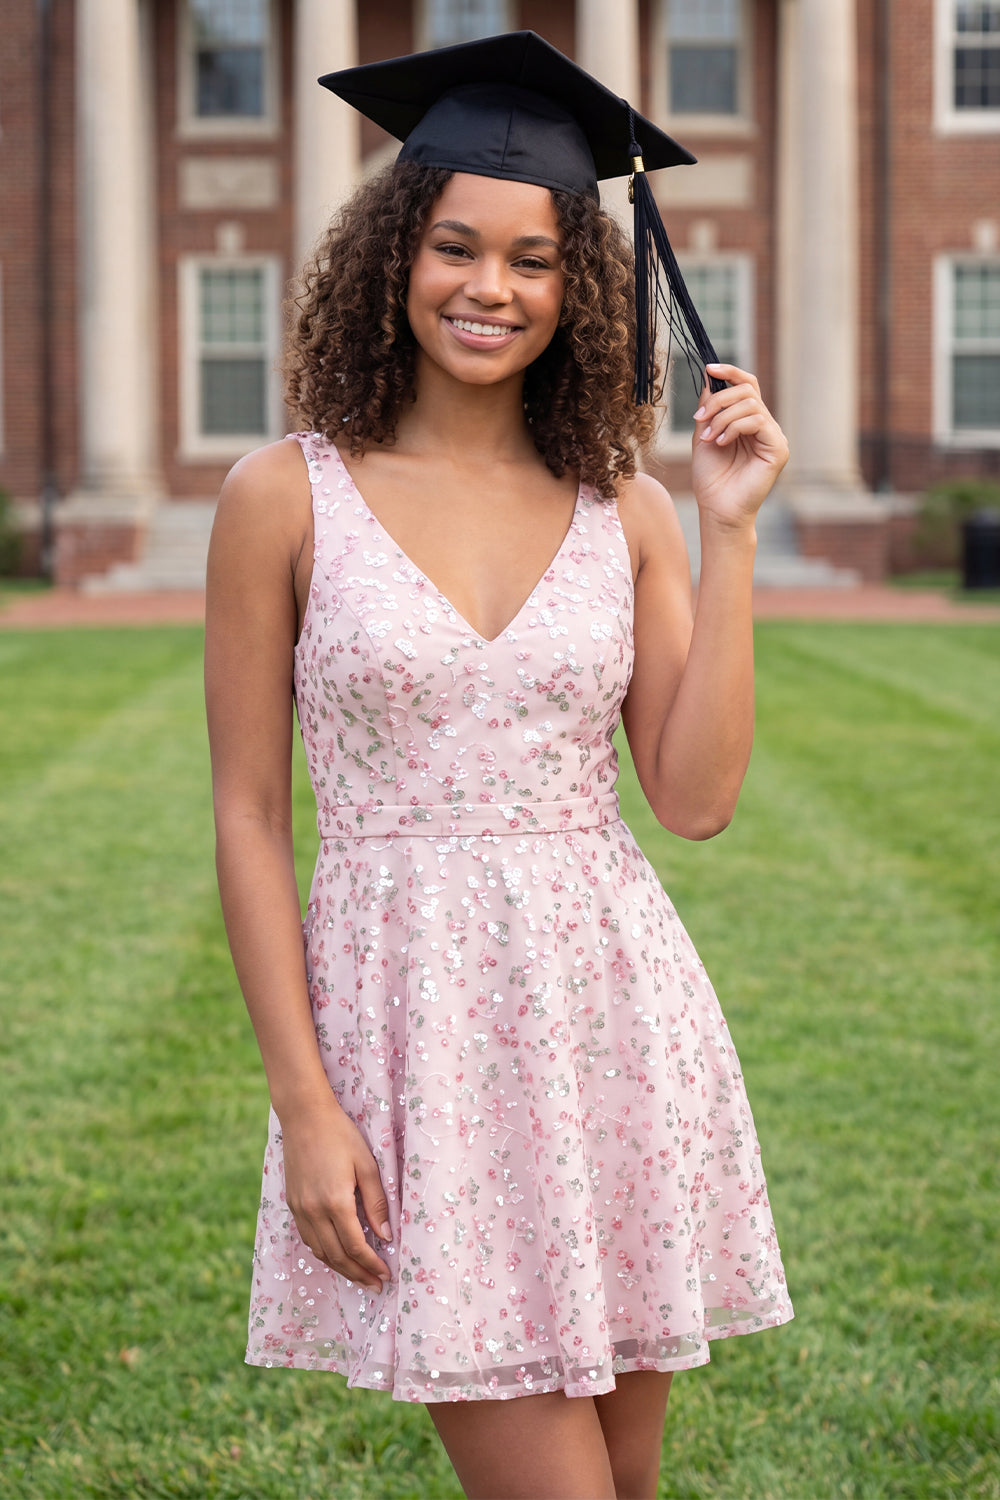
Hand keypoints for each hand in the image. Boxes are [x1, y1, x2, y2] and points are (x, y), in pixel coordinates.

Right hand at [280, 1096, 391, 1290]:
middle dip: (358, 1274)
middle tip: (376, 1286)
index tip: (386, 1275)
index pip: (355, 1246)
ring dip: (340, 1268)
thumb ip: (377, 1203)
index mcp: (335, 1202)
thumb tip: (385, 1236)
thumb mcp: (366, 1165)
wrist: (304, 1117)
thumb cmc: (341, 1135)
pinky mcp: (292, 1204)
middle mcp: (313, 1211)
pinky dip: (324, 1253)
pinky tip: (336, 1255)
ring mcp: (300, 1209)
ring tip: (359, 1278)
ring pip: (320, 1251)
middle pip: (336, 1256)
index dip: (371, 1264)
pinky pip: (308, 1238)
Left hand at [690, 363, 788, 530]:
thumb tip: (710, 376)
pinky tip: (722, 442)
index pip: (747, 386)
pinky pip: (758, 421)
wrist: (717, 509)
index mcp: (748, 421)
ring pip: (750, 404)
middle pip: (748, 390)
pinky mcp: (778, 448)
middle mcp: (765, 426)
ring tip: (709, 438)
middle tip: (700, 418)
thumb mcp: (704, 435)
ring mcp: (773, 436)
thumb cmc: (711, 478)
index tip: (709, 368)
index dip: (730, 372)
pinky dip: (734, 427)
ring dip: (722, 417)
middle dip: (719, 399)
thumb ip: (709, 408)